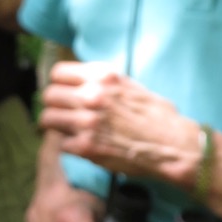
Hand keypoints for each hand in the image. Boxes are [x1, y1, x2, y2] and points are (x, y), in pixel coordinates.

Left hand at [40, 62, 198, 186]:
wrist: (174, 145)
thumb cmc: (158, 117)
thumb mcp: (132, 86)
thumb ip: (104, 84)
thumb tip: (80, 84)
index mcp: (103, 76)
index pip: (58, 73)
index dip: (59, 85)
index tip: (64, 93)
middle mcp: (92, 95)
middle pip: (48, 95)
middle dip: (54, 106)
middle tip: (64, 115)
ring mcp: (87, 121)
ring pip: (47, 119)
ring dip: (57, 127)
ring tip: (70, 131)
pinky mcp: (86, 147)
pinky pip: (62, 145)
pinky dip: (71, 147)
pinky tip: (86, 147)